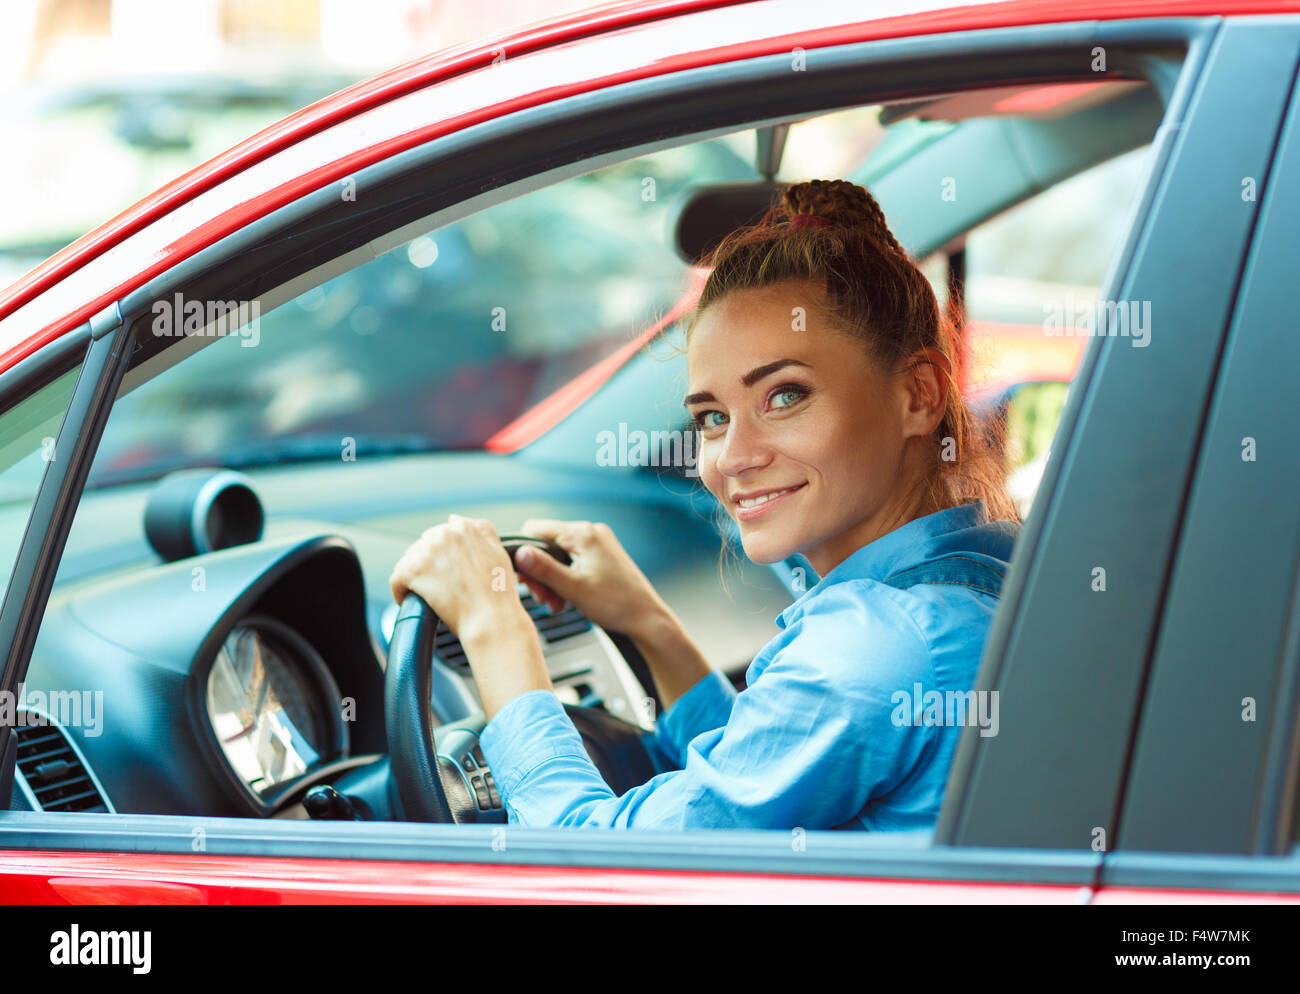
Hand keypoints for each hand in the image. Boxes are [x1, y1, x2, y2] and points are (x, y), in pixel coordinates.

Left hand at [389, 514, 526, 639]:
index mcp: (466, 528)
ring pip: (408, 561)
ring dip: (413, 577)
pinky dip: (400, 592)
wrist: (492, 618)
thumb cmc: (497, 593)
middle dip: (427, 565)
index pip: (442, 534)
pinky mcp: (413, 570)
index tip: (445, 571)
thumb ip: (481, 532)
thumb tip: (455, 520)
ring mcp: (429, 550)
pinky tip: (410, 601)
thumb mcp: (498, 552)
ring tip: (425, 594)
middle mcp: (446, 533)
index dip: (442, 555)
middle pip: (423, 546)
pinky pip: (396, 579)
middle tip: (437, 586)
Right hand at [514, 518, 666, 638]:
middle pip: (547, 546)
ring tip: (556, 603)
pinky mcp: (602, 557)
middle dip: (540, 573)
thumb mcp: (573, 587)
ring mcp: (598, 545)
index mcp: (583, 534)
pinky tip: (566, 600)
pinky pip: (573, 563)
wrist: (646, 618)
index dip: (524, 553)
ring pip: (559, 557)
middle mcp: (591, 533)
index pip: (536, 529)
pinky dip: (566, 580)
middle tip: (543, 598)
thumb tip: (519, 553)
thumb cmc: (616, 603)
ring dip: (552, 580)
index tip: (524, 578)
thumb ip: (543, 569)